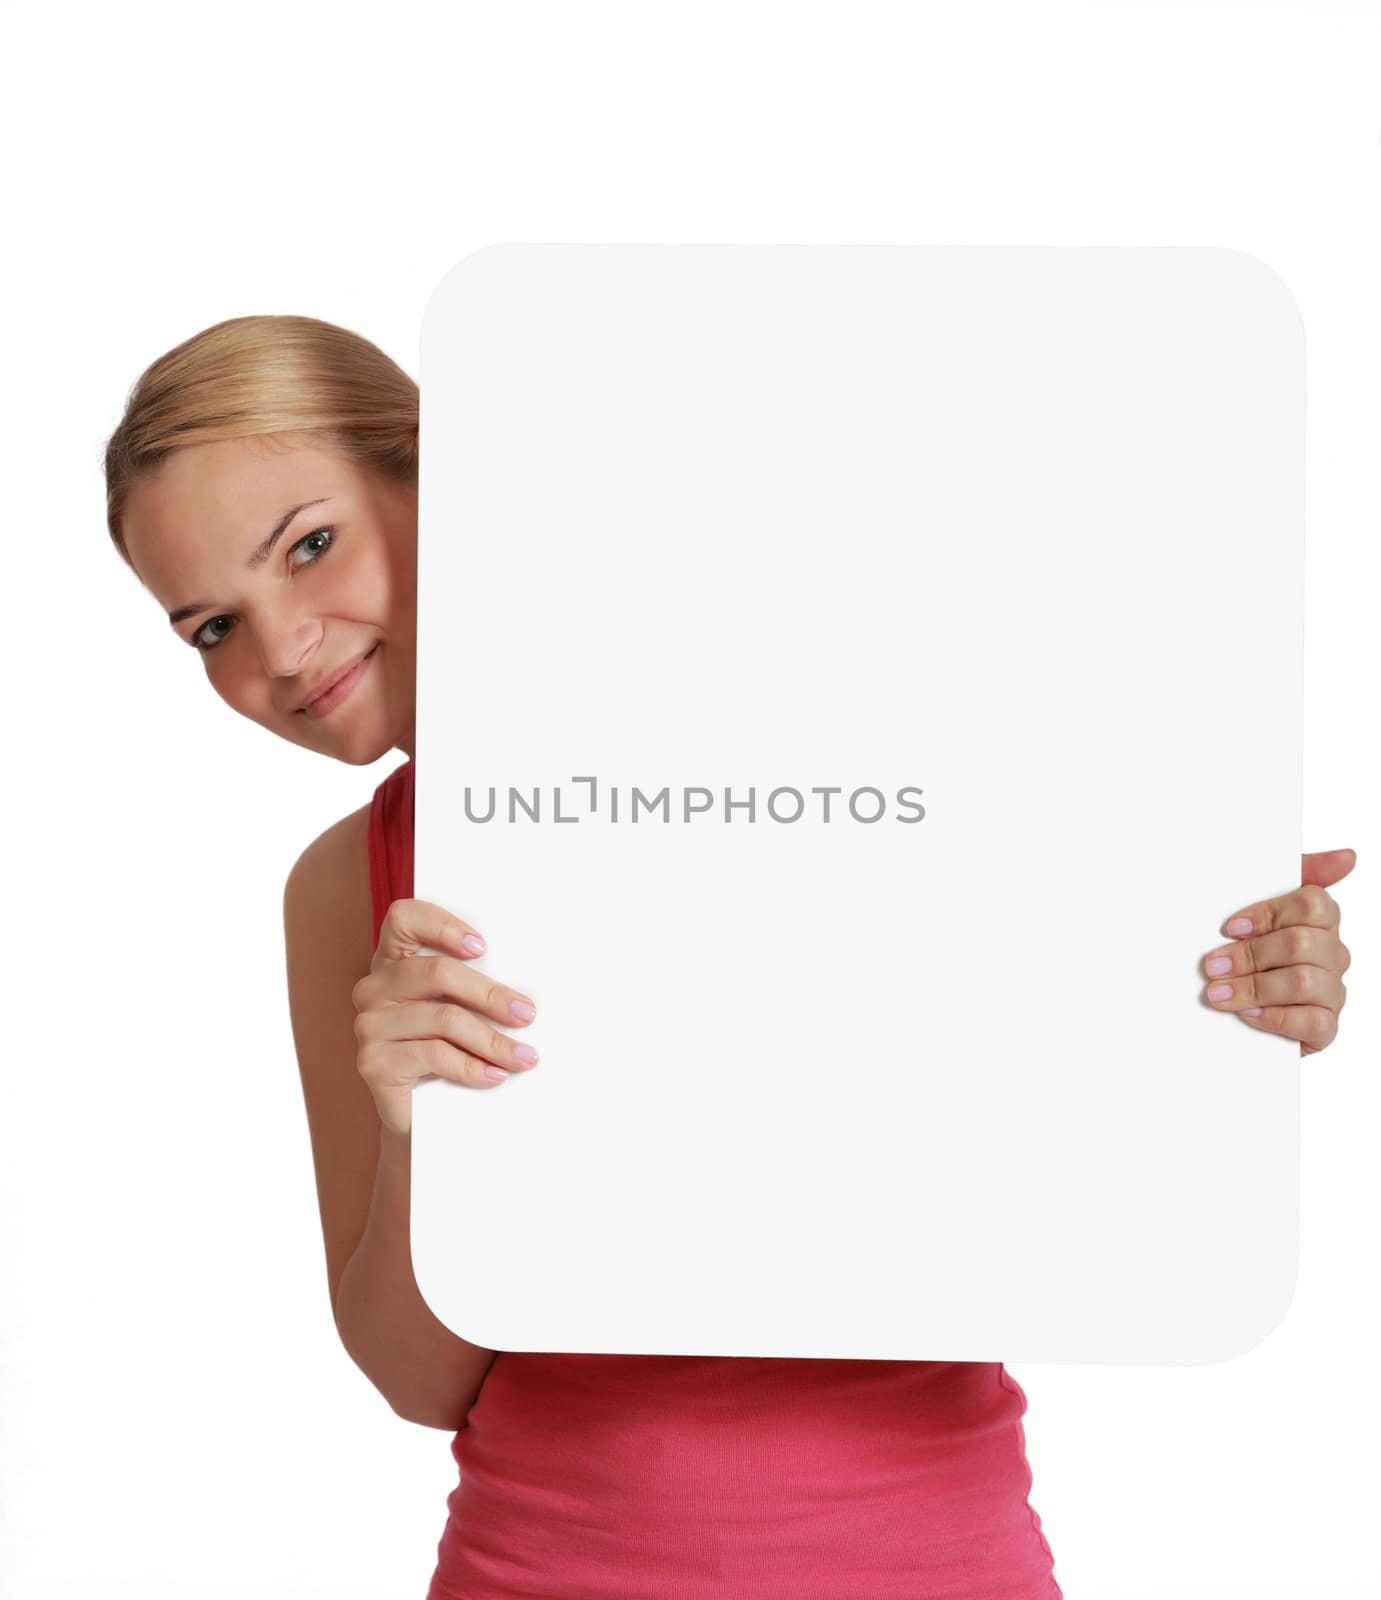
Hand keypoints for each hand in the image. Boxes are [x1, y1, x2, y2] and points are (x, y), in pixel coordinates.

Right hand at [351, 899, 540, 1135]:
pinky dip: (473, 1067)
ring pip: (444, 1019)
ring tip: (523, 1056)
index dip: (442, 925)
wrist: (420, 1116)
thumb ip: (470, 987)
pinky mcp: (372, 1062)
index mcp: (393, 962)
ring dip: (493, 1041)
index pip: (403, 918)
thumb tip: (521, 988)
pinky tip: (495, 1076)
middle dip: (491, 994)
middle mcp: (373, 988)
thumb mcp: (457, 1010)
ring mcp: (368, 1025)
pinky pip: (434, 1056)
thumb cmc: (447, 1052)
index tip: (482, 947)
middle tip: (526, 1014)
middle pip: (438, 972)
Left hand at [1201, 848, 1355, 1056]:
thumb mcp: (1256, 907)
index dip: (1268, 914)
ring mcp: (1332, 990)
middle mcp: (1332, 953)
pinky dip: (1277, 1018)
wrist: (1230, 1009)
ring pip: (1305, 981)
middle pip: (1301, 944)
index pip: (1311, 904)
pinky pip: (1315, 1022)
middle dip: (1250, 955)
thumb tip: (1348, 857)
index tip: (1229, 927)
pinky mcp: (1326, 1027)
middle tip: (1212, 965)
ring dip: (1255, 987)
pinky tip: (1249, 1014)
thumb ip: (1296, 873)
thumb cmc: (1247, 949)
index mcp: (1320, 920)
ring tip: (1218, 993)